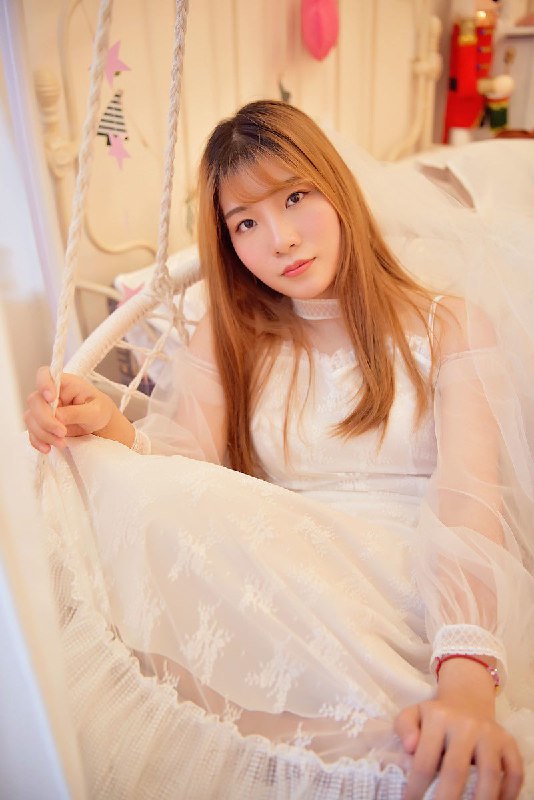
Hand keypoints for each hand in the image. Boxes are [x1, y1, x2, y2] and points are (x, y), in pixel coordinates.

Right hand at [25, 366, 113, 452]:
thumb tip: (57, 416)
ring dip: (44, 433)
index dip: (43, 384)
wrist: (98, 424)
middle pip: (35, 401)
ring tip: (62, 443)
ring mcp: (44, 409)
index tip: (51, 398)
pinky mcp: (42, 424)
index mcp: (65, 383)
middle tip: (62, 432)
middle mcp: (50, 394)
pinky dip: (38, 441)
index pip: (45, 374)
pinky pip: (32, 432)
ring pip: (31, 418)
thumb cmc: (99, 410)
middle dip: (46, 420)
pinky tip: (48, 448)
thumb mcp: (95, 411)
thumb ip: (77, 412)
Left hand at [394, 659, 522, 798]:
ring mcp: (490, 733)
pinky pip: (514, 772)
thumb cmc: (436, 716)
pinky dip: (508, 793)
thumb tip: (409, 748)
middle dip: (446, 799)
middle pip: (456, 771)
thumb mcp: (413, 714)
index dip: (416, 788)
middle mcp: (466, 725)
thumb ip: (404, 728)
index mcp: (438, 718)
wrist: (466, 700)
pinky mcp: (508, 742)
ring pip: (489, 774)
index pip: (425, 761)